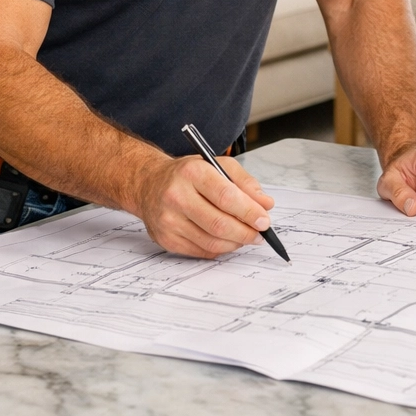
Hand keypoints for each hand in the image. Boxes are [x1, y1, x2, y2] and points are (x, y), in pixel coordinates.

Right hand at [136, 154, 275, 257]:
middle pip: (219, 223)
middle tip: (259, 233)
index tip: (264, 220)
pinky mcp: (165, 239)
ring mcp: (168, 220)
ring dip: (235, 242)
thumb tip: (266, 203)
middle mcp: (176, 196)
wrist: (149, 183)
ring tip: (246, 236)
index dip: (249, 211)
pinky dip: (220, 248)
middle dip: (245, 232)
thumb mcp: (218, 165)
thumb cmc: (188, 174)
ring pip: (211, 241)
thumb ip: (245, 183)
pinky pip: (201, 251)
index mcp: (193, 173)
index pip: (226, 196)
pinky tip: (228, 240)